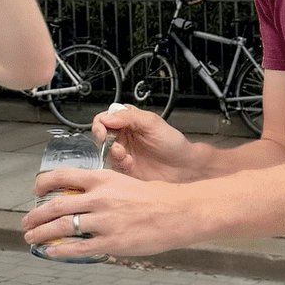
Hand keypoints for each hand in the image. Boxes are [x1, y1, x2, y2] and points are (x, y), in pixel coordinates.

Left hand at [22, 168, 198, 258]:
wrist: (178, 212)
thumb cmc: (155, 197)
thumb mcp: (124, 182)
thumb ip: (101, 189)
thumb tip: (81, 199)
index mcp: (102, 179)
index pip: (63, 177)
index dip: (44, 184)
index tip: (35, 191)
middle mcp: (99, 198)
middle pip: (56, 205)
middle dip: (36, 215)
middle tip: (27, 221)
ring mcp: (104, 221)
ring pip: (63, 226)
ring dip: (42, 232)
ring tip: (32, 237)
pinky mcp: (112, 241)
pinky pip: (79, 247)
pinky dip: (61, 250)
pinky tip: (51, 251)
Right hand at [92, 104, 207, 181]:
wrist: (184, 166)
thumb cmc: (173, 143)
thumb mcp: (152, 123)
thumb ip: (129, 116)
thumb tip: (108, 117)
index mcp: (128, 121)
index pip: (104, 118)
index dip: (101, 124)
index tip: (103, 129)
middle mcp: (124, 136)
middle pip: (100, 136)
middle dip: (104, 141)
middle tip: (115, 145)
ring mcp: (124, 153)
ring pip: (104, 152)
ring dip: (113, 154)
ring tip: (125, 155)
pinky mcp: (125, 168)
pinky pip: (113, 167)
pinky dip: (119, 165)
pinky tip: (130, 163)